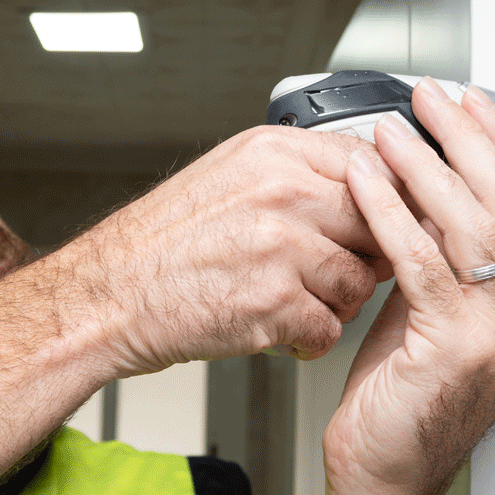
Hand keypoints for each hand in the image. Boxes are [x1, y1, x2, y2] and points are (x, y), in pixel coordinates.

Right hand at [71, 126, 396, 376]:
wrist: (108, 294)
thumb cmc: (161, 243)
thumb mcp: (227, 177)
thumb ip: (293, 175)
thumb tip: (356, 187)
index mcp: (274, 153)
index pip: (371, 165)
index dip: (386, 202)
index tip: (386, 223)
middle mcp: (283, 193)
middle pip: (376, 223)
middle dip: (367, 255)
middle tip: (342, 270)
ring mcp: (282, 248)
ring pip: (360, 281)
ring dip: (337, 303)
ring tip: (299, 304)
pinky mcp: (275, 305)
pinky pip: (330, 329)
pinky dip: (310, 341)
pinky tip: (282, 332)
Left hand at [320, 79, 494, 494]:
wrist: (384, 475)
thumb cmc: (403, 398)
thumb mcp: (436, 312)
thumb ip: (448, 256)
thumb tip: (428, 184)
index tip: (469, 108)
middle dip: (467, 141)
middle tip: (429, 102)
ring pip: (472, 224)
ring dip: (425, 169)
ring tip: (389, 134)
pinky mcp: (455, 346)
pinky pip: (423, 261)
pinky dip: (391, 213)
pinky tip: (366, 183)